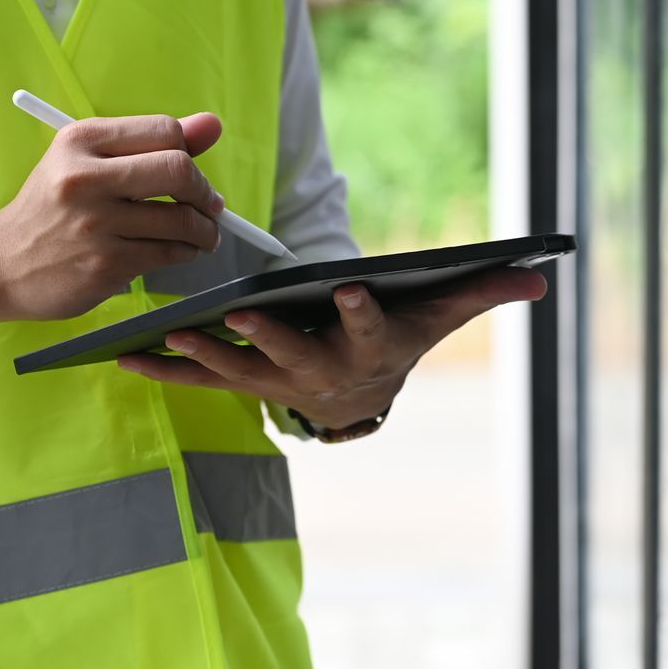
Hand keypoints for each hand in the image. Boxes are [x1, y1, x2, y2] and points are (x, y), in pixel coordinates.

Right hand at [0, 114, 226, 329]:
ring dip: (204, 230)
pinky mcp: (105, 265)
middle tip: (209, 206)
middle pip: (178, 170)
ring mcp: (95, 224)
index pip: (164, 131)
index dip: (190, 152)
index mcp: (80, 141)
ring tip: (201, 234)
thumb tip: (211, 125)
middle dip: (205, 192)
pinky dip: (185, 253)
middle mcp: (85, 178)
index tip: (192, 173)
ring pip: (182, 220)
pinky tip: (178, 251)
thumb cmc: (51, 209)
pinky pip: (170, 253)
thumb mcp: (86, 163)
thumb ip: (149, 144)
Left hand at [115, 267, 549, 428]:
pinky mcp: (237, 383)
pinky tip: (126, 355)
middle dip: (266, 335)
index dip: (361, 308)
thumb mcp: (441, 314)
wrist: (359, 393)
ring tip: (172, 334)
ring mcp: (273, 383)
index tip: (351, 282)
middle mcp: (318, 373)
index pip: (369, 328)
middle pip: (292, 356)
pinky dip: (163, 369)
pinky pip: (197, 380)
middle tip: (239, 311)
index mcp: (367, 347)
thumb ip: (484, 291)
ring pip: (236, 372)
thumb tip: (542, 274)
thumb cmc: (399, 335)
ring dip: (204, 356)